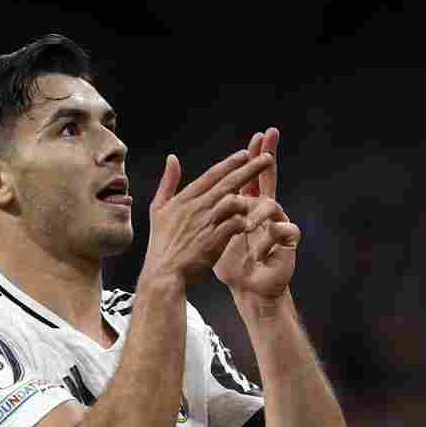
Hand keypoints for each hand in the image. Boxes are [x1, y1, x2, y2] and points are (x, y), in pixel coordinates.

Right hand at [140, 149, 273, 287]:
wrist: (164, 272)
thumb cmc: (161, 243)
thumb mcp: (159, 208)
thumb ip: (167, 182)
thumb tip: (172, 158)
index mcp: (185, 198)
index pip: (212, 175)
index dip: (230, 163)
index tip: (246, 154)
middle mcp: (196, 207)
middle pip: (228, 183)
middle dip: (250, 169)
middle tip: (267, 158)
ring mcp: (205, 223)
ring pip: (233, 201)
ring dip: (247, 199)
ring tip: (256, 202)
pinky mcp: (213, 240)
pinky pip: (235, 224)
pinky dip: (244, 221)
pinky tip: (250, 222)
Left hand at [213, 128, 300, 299]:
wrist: (251, 289)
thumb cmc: (233, 264)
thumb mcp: (214, 238)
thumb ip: (205, 217)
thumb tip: (194, 197)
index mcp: (247, 208)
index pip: (249, 178)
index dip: (252, 158)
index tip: (257, 135)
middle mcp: (266, 212)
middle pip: (268, 180)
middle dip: (268, 159)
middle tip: (270, 139)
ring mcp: (279, 223)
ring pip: (273, 207)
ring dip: (258, 215)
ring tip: (246, 228)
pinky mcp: (289, 242)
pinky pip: (285, 232)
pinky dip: (270, 241)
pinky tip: (260, 252)